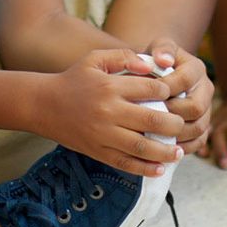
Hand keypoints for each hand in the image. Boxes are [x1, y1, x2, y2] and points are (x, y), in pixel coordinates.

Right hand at [35, 49, 183, 176]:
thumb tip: (151, 67)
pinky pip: (124, 163)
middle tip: (183, 125)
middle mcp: (109, 111)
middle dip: (173, 124)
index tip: (174, 96)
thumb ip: (124, 57)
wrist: (43, 104)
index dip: (168, 93)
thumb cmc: (73, 79)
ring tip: (179, 152)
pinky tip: (160, 168)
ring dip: (165, 152)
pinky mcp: (97, 151)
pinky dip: (144, 169)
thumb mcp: (95, 58)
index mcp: (111, 86)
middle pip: (152, 121)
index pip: (151, 90)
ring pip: (141, 147)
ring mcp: (103, 134)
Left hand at [138, 39, 215, 151]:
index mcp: (197, 68)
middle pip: (195, 107)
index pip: (185, 81)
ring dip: (176, 134)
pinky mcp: (203, 127)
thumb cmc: (154, 62)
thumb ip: (161, 49)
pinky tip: (163, 149)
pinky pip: (198, 142)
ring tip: (154, 136)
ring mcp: (207, 110)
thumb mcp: (157, 49)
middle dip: (171, 114)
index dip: (165, 89)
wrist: (159, 76)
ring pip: (198, 127)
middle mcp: (206, 89)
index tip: (144, 94)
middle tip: (148, 119)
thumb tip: (164, 60)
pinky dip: (182, 147)